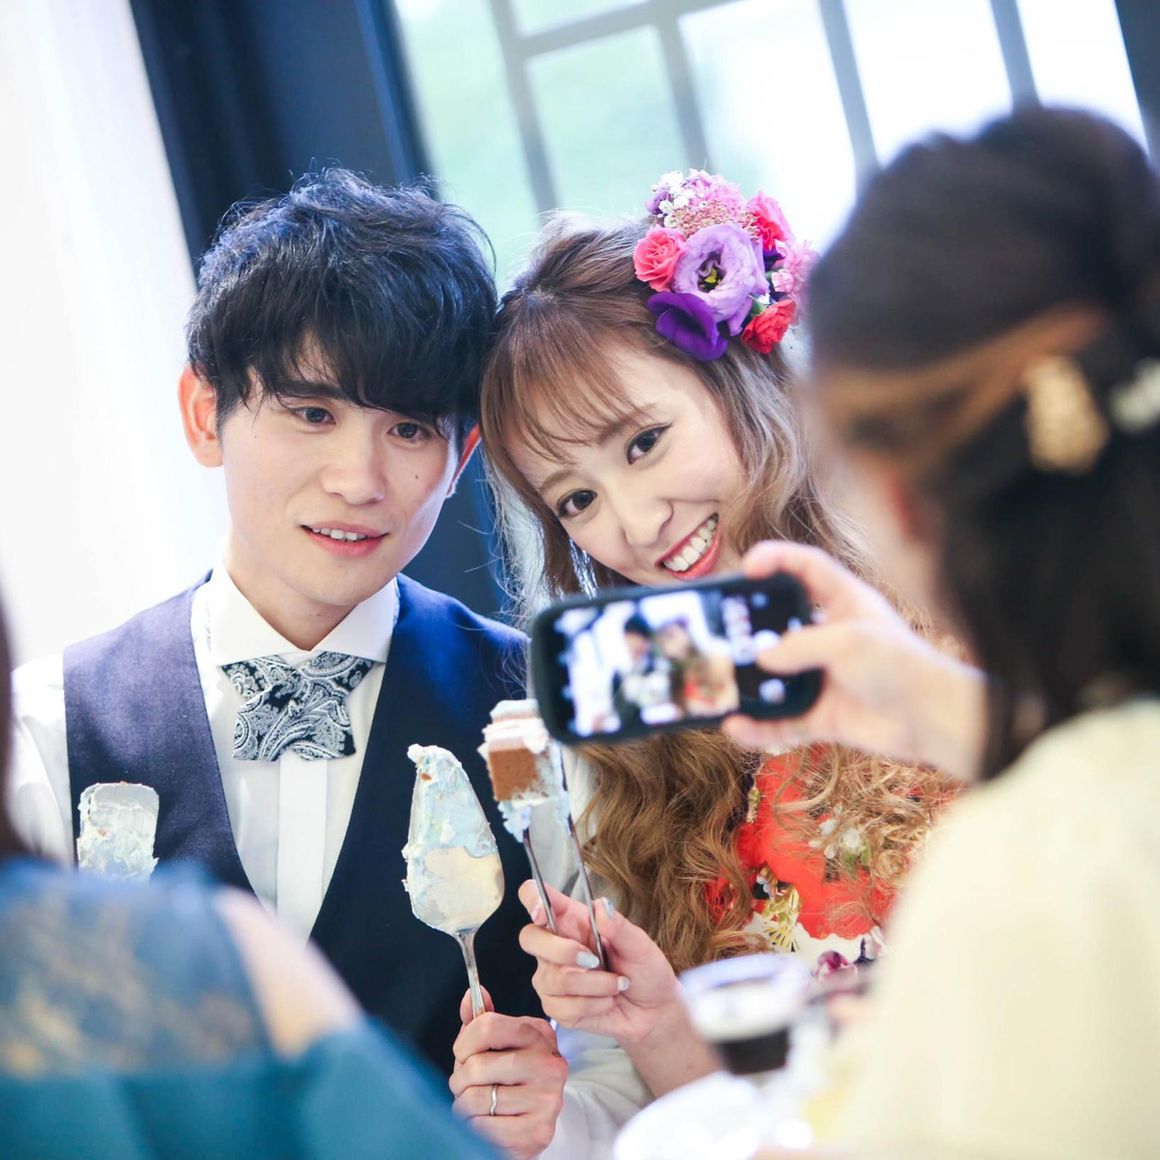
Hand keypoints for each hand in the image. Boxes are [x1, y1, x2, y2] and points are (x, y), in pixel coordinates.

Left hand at [450, 987, 566, 1158]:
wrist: (534, 1122)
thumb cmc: (510, 1079)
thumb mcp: (500, 1045)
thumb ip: (482, 1020)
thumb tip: (471, 993)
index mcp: (539, 1035)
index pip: (488, 1026)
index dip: (464, 1043)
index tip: (462, 1054)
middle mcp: (550, 1065)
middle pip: (477, 1065)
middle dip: (459, 1079)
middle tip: (464, 1085)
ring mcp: (547, 1099)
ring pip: (477, 1099)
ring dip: (463, 1106)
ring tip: (474, 1105)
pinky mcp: (537, 1132)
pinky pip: (485, 1128)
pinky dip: (474, 1128)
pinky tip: (485, 1123)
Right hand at [518, 881, 679, 1044]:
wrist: (652, 1012)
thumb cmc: (644, 970)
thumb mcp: (640, 946)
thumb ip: (619, 926)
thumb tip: (601, 906)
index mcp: (572, 919)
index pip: (536, 897)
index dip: (532, 899)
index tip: (542, 912)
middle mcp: (555, 944)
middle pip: (529, 937)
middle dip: (562, 951)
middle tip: (594, 960)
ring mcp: (552, 976)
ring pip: (554, 978)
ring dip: (594, 985)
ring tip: (617, 985)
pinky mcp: (556, 1006)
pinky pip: (561, 1007)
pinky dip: (592, 1005)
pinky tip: (607, 1001)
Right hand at [721, 541, 985, 780]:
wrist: (933, 721)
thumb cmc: (901, 666)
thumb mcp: (849, 642)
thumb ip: (800, 646)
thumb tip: (759, 659)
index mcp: (844, 603)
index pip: (806, 568)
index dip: (776, 559)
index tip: (747, 565)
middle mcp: (829, 637)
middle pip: (779, 624)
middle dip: (747, 628)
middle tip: (719, 628)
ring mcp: (824, 677)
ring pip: (774, 677)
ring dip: (747, 682)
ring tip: (718, 680)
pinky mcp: (822, 715)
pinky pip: (781, 721)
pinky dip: (758, 726)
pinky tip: (735, 726)